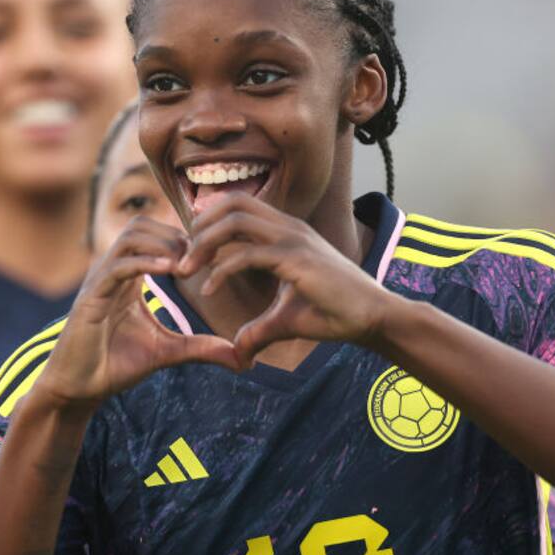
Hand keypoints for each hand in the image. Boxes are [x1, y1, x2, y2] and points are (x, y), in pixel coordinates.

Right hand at [30, 216, 242, 411]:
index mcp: (129, 275)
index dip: (185, 240)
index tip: (211, 258)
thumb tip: (242, 358)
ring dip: (163, 244)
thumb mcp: (168, 351)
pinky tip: (170, 272)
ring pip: (131, 236)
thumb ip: (201, 347)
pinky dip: (145, 263)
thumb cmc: (115, 364)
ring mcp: (100, 280)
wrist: (78, 388)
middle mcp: (112, 270)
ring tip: (187, 266)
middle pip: (142, 224)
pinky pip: (118, 266)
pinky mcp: (91, 297)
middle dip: (175, 235)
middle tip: (201, 260)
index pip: (155, 235)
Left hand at [178, 193, 389, 363]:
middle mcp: (288, 227)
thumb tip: (239, 352)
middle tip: (182, 258)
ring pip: (234, 221)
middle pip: (231, 202)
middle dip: (198, 226)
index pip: (238, 206)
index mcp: (286, 231)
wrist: (373, 318)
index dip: (208, 224)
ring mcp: (293, 239)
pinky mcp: (297, 260)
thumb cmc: (335, 313)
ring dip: (203, 244)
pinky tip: (209, 288)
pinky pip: (247, 253)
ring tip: (186, 270)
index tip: (191, 254)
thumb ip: (259, 330)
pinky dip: (221, 269)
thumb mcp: (286, 320)